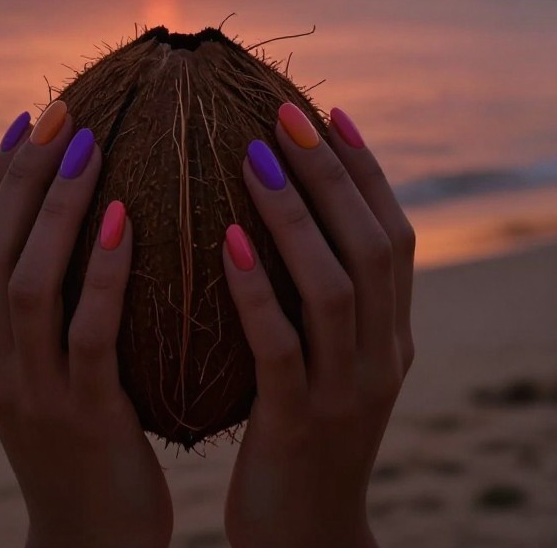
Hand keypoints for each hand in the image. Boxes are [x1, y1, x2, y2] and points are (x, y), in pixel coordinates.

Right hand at [0, 103, 173, 547]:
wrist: (92, 542)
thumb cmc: (88, 442)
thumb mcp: (57, 370)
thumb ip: (59, 308)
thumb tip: (102, 217)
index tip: (29, 118)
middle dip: (21, 175)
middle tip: (61, 112)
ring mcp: (31, 391)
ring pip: (27, 282)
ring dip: (56, 208)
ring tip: (92, 146)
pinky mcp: (80, 418)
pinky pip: (88, 333)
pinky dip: (102, 271)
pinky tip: (129, 220)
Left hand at [222, 104, 415, 547]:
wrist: (304, 539)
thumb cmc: (301, 434)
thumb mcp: (325, 361)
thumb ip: (317, 299)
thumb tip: (276, 212)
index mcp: (390, 333)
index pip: (391, 236)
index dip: (366, 171)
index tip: (331, 112)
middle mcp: (382, 354)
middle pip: (369, 245)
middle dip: (331, 173)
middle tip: (286, 114)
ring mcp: (346, 391)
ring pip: (333, 286)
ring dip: (294, 216)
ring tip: (253, 157)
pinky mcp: (300, 424)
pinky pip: (280, 346)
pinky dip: (257, 289)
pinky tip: (224, 241)